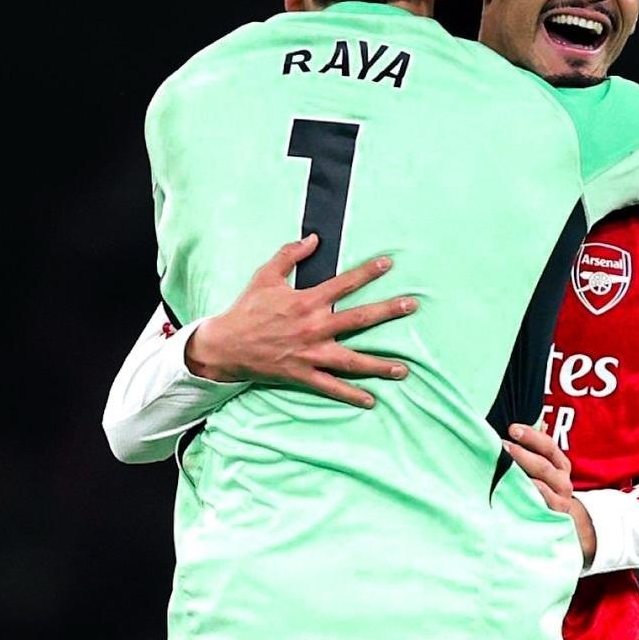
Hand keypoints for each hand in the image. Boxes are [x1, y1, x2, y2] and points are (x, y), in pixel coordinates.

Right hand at [185, 234, 417, 407]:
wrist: (226, 345)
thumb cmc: (247, 309)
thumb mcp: (266, 276)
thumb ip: (290, 255)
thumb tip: (314, 239)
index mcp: (306, 301)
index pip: (344, 283)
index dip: (367, 272)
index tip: (389, 264)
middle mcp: (314, 327)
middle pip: (359, 319)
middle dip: (387, 312)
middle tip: (411, 306)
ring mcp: (311, 354)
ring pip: (352, 360)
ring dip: (379, 365)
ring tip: (403, 369)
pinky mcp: (303, 375)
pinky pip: (331, 387)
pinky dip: (351, 395)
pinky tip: (371, 400)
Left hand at [504, 422, 595, 563]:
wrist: (557, 521)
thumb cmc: (544, 489)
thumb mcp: (543, 467)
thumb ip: (537, 447)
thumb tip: (534, 421)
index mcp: (560, 464)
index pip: (548, 445)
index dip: (531, 436)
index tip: (512, 428)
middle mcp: (563, 480)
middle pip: (543, 463)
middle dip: (522, 452)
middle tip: (502, 444)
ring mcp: (560, 498)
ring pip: (541, 482)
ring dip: (521, 471)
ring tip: (502, 464)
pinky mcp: (554, 514)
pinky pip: (541, 501)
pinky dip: (528, 493)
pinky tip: (512, 487)